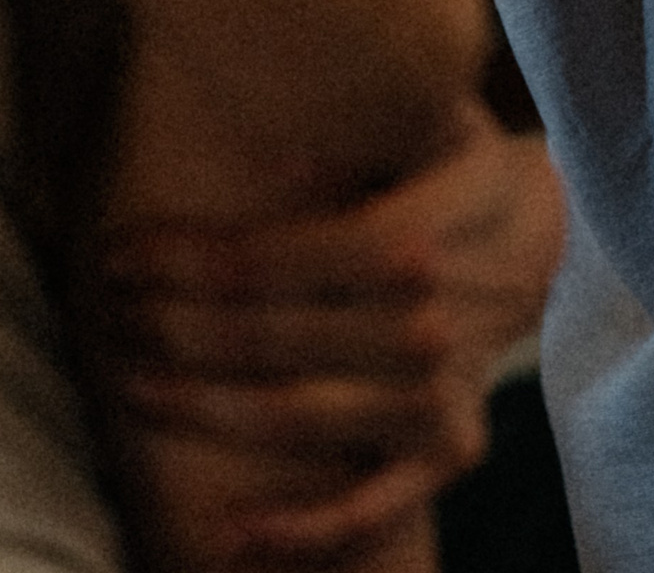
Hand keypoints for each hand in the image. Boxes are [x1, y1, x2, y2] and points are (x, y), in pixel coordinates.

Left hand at [98, 106, 564, 556]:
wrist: (543, 232)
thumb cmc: (450, 166)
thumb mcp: (418, 123)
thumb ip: (353, 129)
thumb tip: (270, 148)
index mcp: (413, 235)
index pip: (274, 261)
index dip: (186, 262)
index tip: (120, 254)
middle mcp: (426, 323)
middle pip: (267, 340)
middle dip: (171, 328)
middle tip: (109, 310)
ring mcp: (438, 395)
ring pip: (295, 417)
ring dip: (201, 409)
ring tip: (131, 384)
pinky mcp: (450, 449)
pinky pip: (371, 505)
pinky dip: (301, 530)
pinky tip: (231, 532)